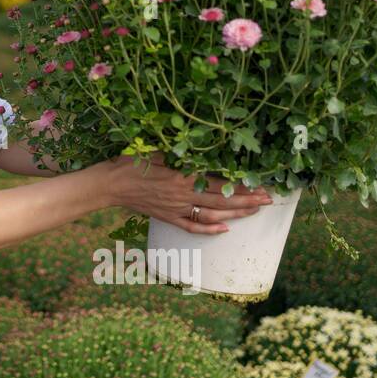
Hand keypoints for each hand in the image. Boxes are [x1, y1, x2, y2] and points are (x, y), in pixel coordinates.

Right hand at [100, 153, 270, 235]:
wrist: (109, 184)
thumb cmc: (131, 162)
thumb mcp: (157, 151)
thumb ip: (181, 154)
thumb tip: (204, 148)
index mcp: (182, 177)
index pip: (219, 183)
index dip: (241, 185)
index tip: (260, 184)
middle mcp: (183, 195)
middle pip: (221, 200)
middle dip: (247, 201)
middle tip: (267, 200)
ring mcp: (176, 209)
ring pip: (212, 214)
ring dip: (235, 214)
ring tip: (253, 212)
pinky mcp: (168, 217)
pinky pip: (191, 226)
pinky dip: (209, 229)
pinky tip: (224, 229)